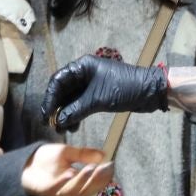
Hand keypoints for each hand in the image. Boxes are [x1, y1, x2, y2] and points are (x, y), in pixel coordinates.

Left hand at [20, 145, 111, 195]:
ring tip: (90, 168)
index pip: (93, 184)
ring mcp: (56, 193)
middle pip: (85, 190)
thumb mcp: (67, 153)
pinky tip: (70, 173)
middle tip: (103, 168)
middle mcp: (68, 192)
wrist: (23, 163)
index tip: (110, 166)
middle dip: (95, 179)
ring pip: (72, 191)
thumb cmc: (45, 160)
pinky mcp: (44, 192)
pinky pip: (55, 190)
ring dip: (82, 181)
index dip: (102, 177)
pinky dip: (63, 183)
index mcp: (76, 184)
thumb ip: (84, 155)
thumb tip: (103, 155)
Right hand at [40, 56, 167, 131]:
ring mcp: (90, 83)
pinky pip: (80, 103)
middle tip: (52, 124)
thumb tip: (58, 122)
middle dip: (56, 107)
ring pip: (71, 98)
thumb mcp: (97, 100)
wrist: (149, 92)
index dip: (49, 98)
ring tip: (62, 128)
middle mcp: (84, 73)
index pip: (58, 80)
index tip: (46, 114)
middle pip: (62, 90)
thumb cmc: (124, 89)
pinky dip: (75, 114)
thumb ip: (76, 110)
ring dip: (65, 113)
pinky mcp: (96, 93)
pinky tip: (73, 125)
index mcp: (82, 66)